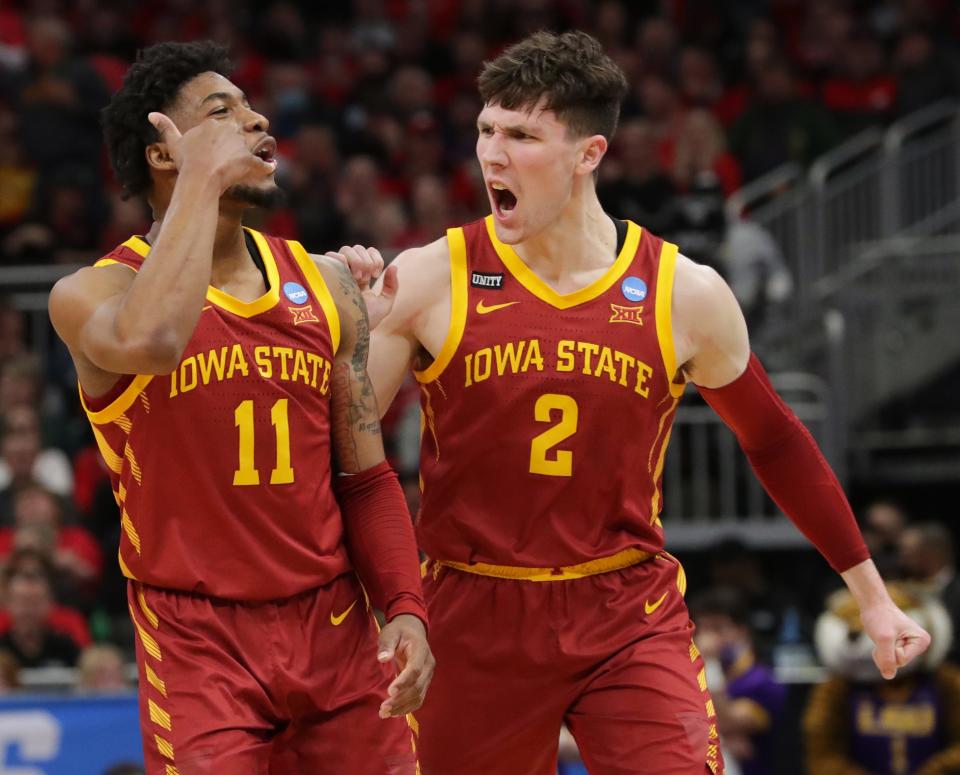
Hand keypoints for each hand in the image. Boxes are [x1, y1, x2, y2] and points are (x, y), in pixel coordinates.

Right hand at [147, 111, 273, 190]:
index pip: (221, 128)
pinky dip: (268, 166)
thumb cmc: (186, 162)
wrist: (199, 178)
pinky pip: (263, 163)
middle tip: (235, 156)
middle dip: (238, 144)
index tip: (218, 150)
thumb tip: (151, 114)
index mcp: (213, 124)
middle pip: (237, 135)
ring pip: (252, 146)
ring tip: (255, 160)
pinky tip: (272, 166)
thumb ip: (165, 127)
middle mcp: (229, 130)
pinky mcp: (250, 161)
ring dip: (255, 152)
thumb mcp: (174, 143)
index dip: (221, 139)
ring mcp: (240, 145)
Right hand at [325, 246, 397, 328]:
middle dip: (366, 260)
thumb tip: (393, 266)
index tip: (375, 274)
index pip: (368, 252)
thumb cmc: (363, 322)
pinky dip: (341, 259)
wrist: (348, 332)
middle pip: (357, 249)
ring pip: (346, 250)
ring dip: (356, 260)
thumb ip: (391, 287)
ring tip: (357, 277)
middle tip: (366, 278)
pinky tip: (346, 273)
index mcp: (360, 277)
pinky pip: (330, 256)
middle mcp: (347, 272)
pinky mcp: (326, 274)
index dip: (375, 258)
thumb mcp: (383, 305)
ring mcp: (336, 272)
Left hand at [377, 614, 433, 717]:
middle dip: (400, 699)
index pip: (415, 669)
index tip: (389, 691)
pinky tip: (393, 713)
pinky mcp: (424, 683)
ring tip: (384, 713)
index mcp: (421, 650)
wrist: (412, 632)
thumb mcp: (390, 632)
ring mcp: (428, 675)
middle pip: (418, 686)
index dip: (404, 681)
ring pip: (419, 696)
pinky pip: (418, 699)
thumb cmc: (399, 632)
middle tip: (383, 708)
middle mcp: (428, 664)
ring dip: (402, 707)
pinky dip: (407, 708)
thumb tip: (383, 658)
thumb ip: (387, 644)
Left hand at [860, 600, 930, 678]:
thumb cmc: (879, 617)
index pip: (901, 660)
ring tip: (882, 636)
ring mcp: (909, 647)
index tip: (888, 633)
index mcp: (922, 642)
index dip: (889, 649)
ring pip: (892, 662)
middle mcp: (919, 645)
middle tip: (883, 634)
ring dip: (881, 652)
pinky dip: (879, 652)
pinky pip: (888, 659)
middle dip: (884, 652)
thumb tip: (888, 676)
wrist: (872, 604)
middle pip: (897, 662)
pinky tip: (880, 640)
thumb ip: (887, 658)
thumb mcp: (883, 638)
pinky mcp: (900, 648)